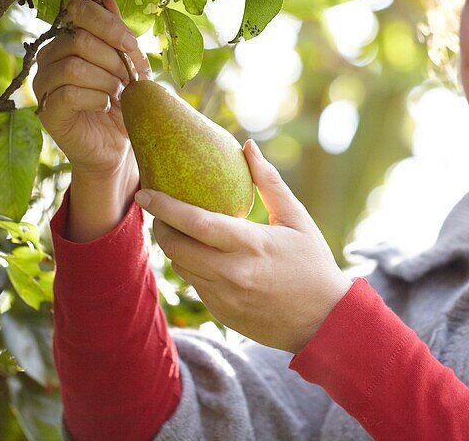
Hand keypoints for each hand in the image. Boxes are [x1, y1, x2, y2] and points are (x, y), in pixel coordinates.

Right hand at [32, 0, 151, 176]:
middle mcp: (49, 56)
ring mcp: (43, 84)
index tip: (131, 45)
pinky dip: (97, 99)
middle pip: (80, 40)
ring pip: (74, 67)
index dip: (109, 25)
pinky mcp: (47, 111)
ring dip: (107, 81)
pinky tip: (105, 106)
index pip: (78, 11)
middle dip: (114, 60)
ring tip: (117, 94)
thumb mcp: (128, 65)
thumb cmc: (122, 102)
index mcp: (68, 39)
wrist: (117, 145)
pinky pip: (69, 94)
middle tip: (127, 80)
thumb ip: (118, 35)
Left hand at [135, 139, 352, 353]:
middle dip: (160, 226)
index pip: (195, 223)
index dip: (165, 206)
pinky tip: (203, 254)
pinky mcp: (221, 313)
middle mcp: (232, 274)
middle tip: (157, 209)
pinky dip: (193, 266)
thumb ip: (269, 182)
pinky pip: (195, 284)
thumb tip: (247, 146)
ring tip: (179, 228)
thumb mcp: (297, 219)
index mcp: (251, 246)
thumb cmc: (313, 263)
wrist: (324, 322)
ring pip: (182, 267)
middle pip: (176, 247)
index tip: (144, 192)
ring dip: (175, 246)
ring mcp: (224, 297)